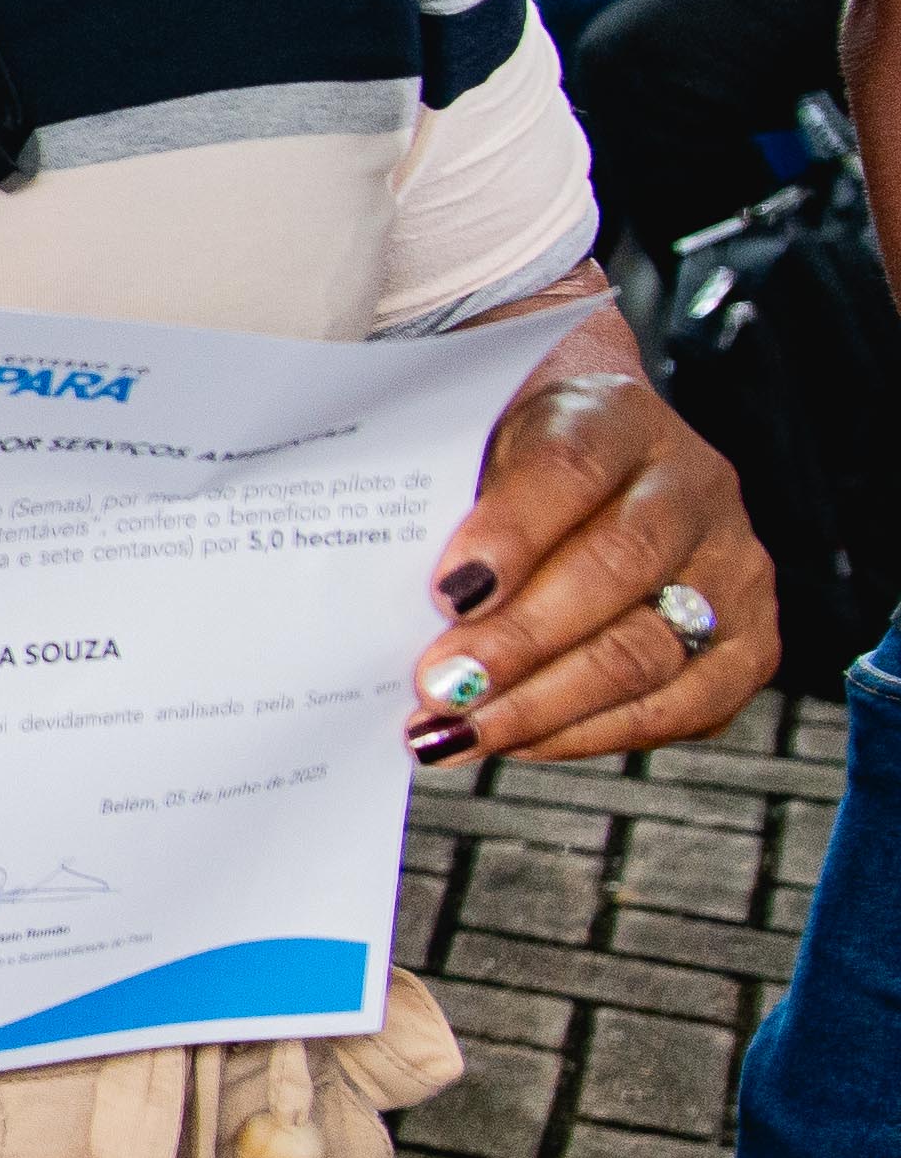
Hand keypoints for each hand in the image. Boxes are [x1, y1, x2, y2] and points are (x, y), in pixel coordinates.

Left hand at [413, 323, 777, 760]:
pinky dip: (593, 732)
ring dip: (546, 704)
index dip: (511, 533)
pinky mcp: (749, 641)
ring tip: (463, 732)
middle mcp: (692, 487)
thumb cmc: (510, 460)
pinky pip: (685, 706)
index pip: (570, 466)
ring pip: (650, 649)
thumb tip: (410, 604)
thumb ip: (440, 503)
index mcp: (616, 416)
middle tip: (439, 686)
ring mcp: (732, 566)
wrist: (595, 456)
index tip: (447, 592)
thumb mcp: (469, 446)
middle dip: (519, 641)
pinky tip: (520, 741)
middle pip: (615, 568)